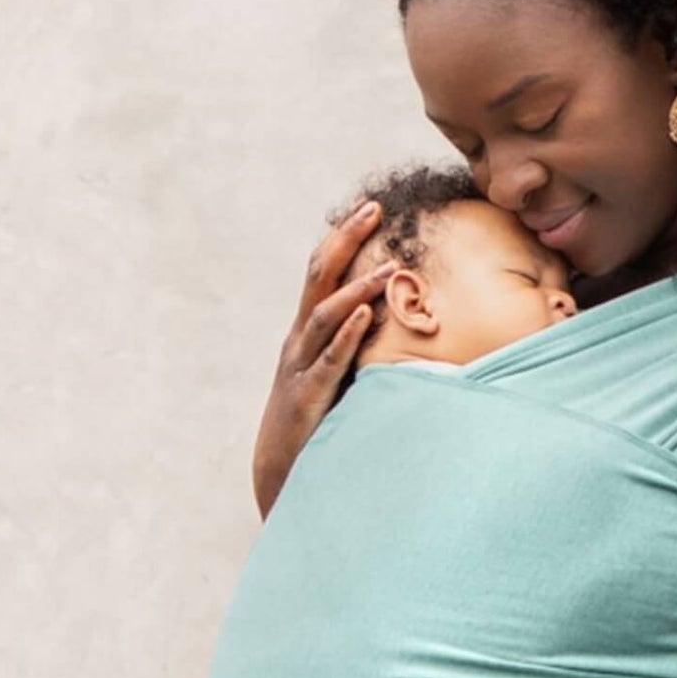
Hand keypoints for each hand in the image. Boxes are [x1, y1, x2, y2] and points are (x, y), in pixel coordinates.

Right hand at [252, 201, 400, 514]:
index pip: (322, 272)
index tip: (369, 206)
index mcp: (307, 332)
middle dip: (345, 241)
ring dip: (357, 288)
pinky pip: (331, 360)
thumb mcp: (335, 376)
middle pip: (318, 278)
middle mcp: (300, 340)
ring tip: (388, 266)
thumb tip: (395, 322)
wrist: (281, 471)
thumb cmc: (315, 422)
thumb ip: (357, 347)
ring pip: (326, 315)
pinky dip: (348, 334)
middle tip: (374, 208)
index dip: (342, 238)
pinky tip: (366, 315)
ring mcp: (302, 366)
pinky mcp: (309, 396)